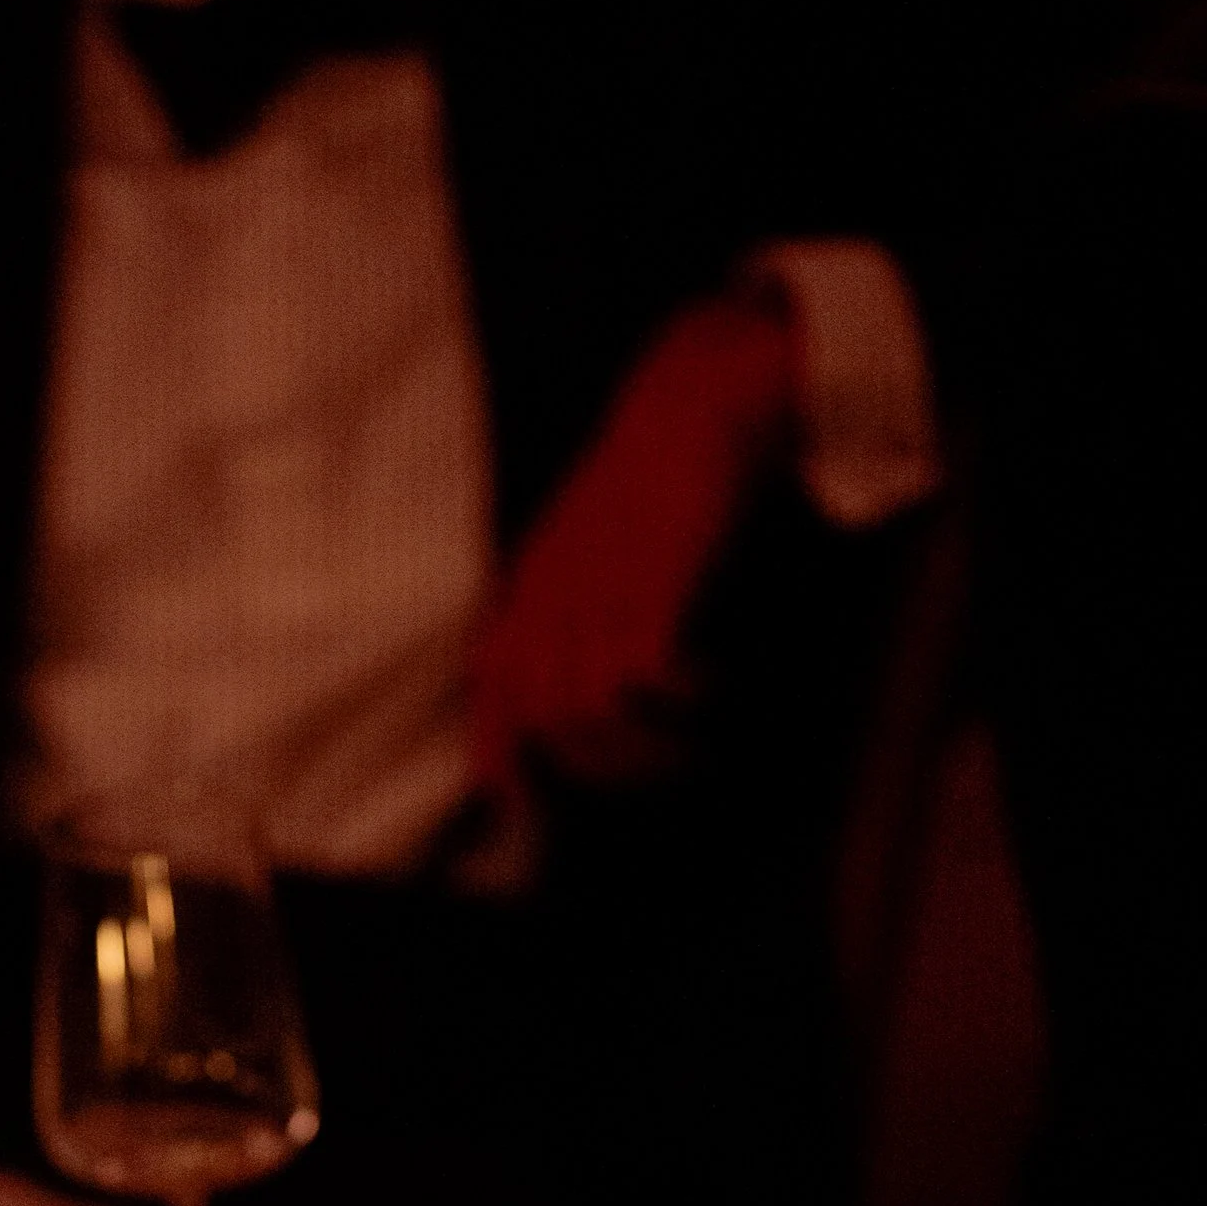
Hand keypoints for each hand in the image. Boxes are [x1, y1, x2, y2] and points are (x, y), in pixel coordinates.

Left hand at [467, 289, 798, 796]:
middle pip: (540, 716)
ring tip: (690, 742)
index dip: (494, 748)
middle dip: (594, 765)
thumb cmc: (648, 484)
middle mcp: (551, 593)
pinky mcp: (649, 582)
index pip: (492, 680)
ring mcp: (597, 588)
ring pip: (585, 710)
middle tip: (655, 766)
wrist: (690, 405)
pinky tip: (713, 687)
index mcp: (530, 584)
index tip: (513, 800)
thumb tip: (575, 686)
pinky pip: (641, 675)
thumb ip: (566, 609)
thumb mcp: (583, 545)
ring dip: (641, 746)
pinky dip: (680, 700)